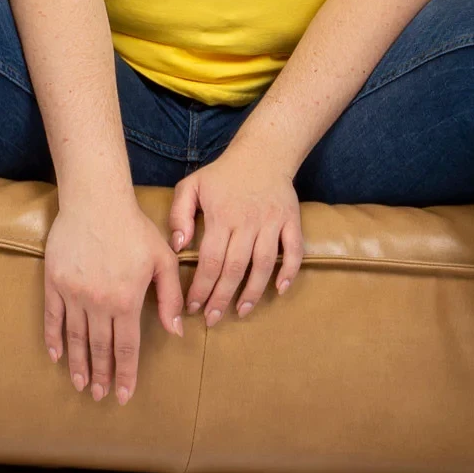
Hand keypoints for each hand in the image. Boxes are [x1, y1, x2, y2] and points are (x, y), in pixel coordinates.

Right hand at [44, 197, 185, 404]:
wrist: (96, 200)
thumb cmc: (134, 227)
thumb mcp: (162, 260)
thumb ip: (170, 297)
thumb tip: (176, 331)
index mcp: (126, 300)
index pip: (126, 348)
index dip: (126, 374)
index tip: (124, 395)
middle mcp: (98, 303)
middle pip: (100, 348)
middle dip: (102, 375)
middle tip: (101, 396)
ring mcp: (73, 293)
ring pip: (75, 338)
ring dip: (80, 365)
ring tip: (82, 385)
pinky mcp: (54, 282)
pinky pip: (52, 317)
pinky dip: (54, 339)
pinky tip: (57, 356)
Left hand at [169, 143, 304, 325]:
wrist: (263, 153)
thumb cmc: (222, 174)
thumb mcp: (191, 185)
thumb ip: (179, 214)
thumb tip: (179, 246)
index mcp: (222, 216)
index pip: (210, 260)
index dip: (201, 287)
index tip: (192, 306)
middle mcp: (248, 222)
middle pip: (235, 268)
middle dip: (222, 298)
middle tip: (212, 319)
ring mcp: (272, 222)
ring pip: (264, 264)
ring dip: (253, 292)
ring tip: (241, 312)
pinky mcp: (292, 221)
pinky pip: (294, 251)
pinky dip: (289, 271)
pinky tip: (280, 290)